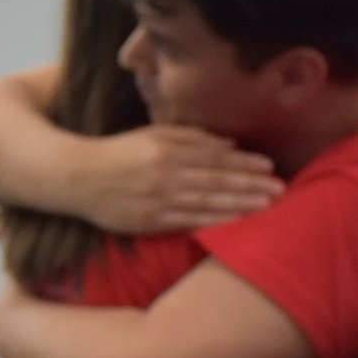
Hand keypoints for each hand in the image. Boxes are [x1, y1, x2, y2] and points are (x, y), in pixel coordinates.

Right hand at [82, 125, 281, 233]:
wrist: (77, 178)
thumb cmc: (120, 153)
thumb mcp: (152, 135)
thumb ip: (191, 137)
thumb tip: (231, 144)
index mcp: (166, 150)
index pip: (213, 157)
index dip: (243, 163)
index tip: (269, 167)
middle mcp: (164, 175)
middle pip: (215, 180)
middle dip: (250, 185)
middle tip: (280, 189)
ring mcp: (156, 200)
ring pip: (206, 202)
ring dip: (239, 205)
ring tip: (267, 206)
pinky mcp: (149, 221)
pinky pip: (188, 222)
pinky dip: (213, 221)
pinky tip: (235, 222)